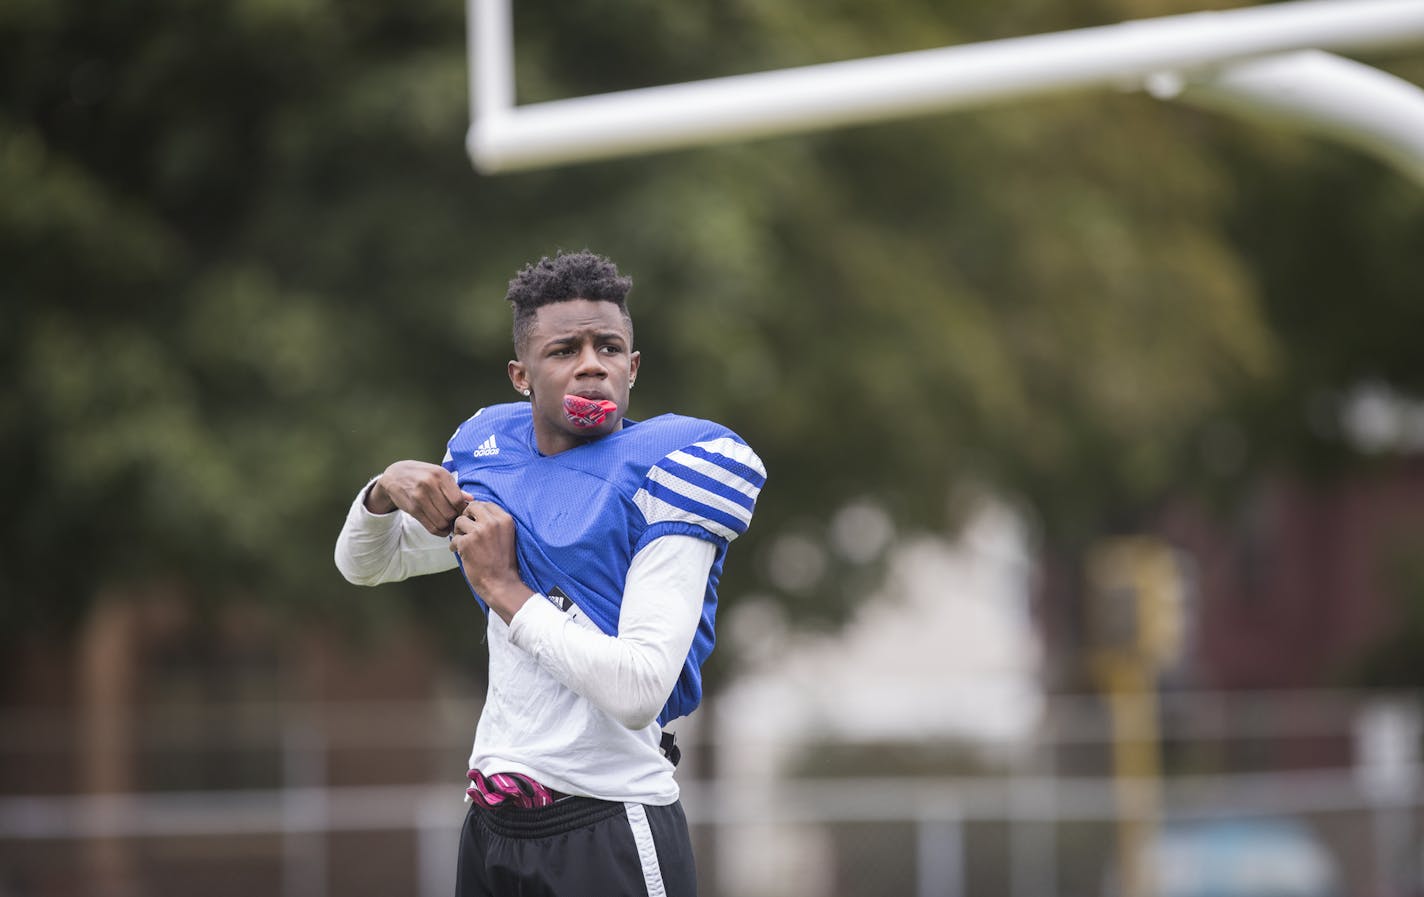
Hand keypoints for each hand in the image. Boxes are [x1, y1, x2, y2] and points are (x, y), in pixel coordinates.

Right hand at [367, 460, 471, 535]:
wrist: (396, 475)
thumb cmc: (422, 474)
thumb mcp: (439, 474)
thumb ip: (454, 487)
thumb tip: (471, 499)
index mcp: (440, 475)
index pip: (458, 500)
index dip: (462, 509)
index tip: (462, 511)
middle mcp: (429, 485)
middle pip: (450, 513)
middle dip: (454, 519)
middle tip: (454, 519)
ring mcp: (419, 497)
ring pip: (441, 522)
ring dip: (447, 526)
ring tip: (447, 523)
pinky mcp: (412, 509)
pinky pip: (430, 526)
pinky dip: (439, 531)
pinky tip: (441, 528)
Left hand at [450, 501, 534, 622]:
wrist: (501, 583)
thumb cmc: (503, 562)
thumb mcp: (506, 536)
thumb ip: (494, 522)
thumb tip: (475, 510)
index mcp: (505, 520)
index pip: (486, 504)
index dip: (477, 512)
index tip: (475, 522)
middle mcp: (493, 523)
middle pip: (472, 507)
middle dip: (466, 517)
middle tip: (466, 529)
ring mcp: (479, 532)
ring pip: (459, 521)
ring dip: (458, 532)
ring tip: (463, 542)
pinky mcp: (467, 543)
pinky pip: (454, 538)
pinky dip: (455, 546)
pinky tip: (460, 552)